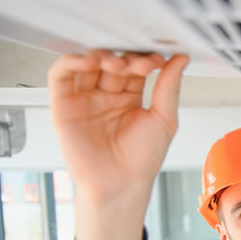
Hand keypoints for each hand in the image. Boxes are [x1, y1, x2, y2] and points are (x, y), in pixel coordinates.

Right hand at [47, 50, 188, 203]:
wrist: (120, 183)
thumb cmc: (142, 159)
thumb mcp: (164, 118)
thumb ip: (169, 87)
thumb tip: (181, 60)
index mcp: (129, 97)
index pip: (134, 66)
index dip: (144, 59)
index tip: (157, 61)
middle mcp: (106, 96)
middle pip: (111, 62)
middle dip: (126, 59)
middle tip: (138, 64)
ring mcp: (84, 99)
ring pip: (86, 64)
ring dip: (101, 56)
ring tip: (116, 64)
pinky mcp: (63, 105)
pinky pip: (60, 76)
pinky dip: (71, 62)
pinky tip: (89, 62)